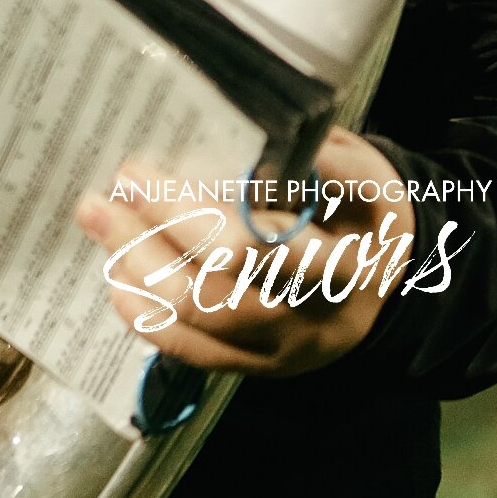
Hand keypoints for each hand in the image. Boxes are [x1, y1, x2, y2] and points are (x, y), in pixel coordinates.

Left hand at [76, 126, 415, 376]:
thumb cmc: (367, 210)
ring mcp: (286, 347)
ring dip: (140, 266)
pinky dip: (151, 318)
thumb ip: (307, 158)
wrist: (399, 283)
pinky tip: (117, 279)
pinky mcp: (262, 366)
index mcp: (346, 261)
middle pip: (222, 283)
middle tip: (114, 181)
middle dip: (156, 230)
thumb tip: (241, 131)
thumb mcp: (360, 172)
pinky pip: (199, 354)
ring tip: (97, 217)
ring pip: (203, 319)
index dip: (193, 211)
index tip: (143, 170)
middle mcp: (313, 313)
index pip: (260, 243)